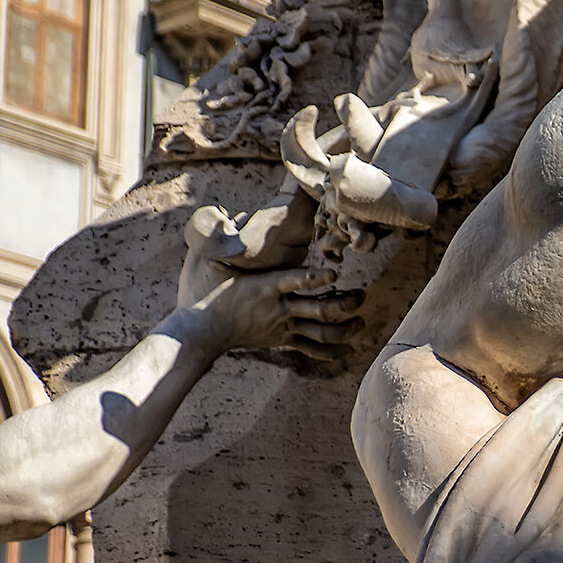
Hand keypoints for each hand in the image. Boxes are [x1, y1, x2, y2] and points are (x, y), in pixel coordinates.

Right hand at [179, 207, 365, 361]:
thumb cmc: (204, 294)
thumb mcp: (208, 261)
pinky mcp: (282, 340)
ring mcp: (283, 326)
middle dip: (346, 304)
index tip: (335, 275)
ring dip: (346, 328)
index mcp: (264, 286)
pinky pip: (312, 349)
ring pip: (322, 332)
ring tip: (361, 320)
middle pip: (320, 310)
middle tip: (361, 295)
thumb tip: (230, 213)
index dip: (316, 278)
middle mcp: (278, 308)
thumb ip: (223, 237)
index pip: (295, 281)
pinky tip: (350, 348)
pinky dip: (333, 350)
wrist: (200, 332)